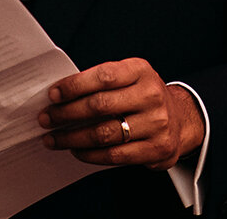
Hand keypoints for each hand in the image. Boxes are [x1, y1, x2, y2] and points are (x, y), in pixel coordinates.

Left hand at [38, 59, 204, 169]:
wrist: (180, 119)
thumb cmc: (143, 96)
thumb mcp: (130, 77)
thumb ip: (102, 82)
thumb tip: (60, 95)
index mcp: (142, 71)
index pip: (104, 76)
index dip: (74, 85)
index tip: (53, 95)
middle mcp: (152, 95)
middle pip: (100, 105)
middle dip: (66, 114)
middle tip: (46, 118)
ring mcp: (156, 123)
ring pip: (103, 134)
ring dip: (71, 138)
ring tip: (53, 138)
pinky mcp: (155, 148)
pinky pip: (113, 155)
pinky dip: (89, 154)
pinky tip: (76, 150)